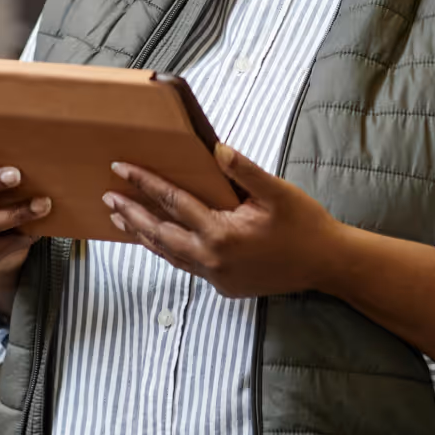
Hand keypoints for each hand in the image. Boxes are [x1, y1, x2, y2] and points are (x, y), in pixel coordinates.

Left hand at [103, 144, 340, 297]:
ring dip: (143, 235)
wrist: (326, 265)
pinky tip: (158, 240)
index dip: (145, 183)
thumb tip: (216, 148)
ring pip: (168, 253)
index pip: (173, 202)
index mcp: (221, 233)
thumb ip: (244, 170)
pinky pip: (186, 265)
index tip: (122, 169)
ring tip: (121, 219)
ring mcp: (216, 276)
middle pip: (159, 233)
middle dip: (132, 213)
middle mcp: (212, 259)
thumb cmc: (304, 224)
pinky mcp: (223, 286)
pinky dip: (166, 250)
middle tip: (108, 197)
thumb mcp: (277, 191)